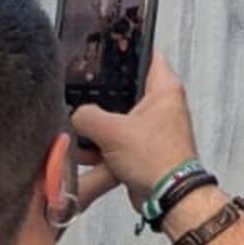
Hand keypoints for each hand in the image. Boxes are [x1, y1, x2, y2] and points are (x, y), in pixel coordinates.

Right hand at [69, 55, 201, 209]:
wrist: (167, 195)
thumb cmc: (154, 157)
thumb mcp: (113, 131)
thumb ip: (87, 116)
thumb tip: (76, 115)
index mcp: (164, 89)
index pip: (147, 56)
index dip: (126, 50)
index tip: (103, 49)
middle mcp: (160, 105)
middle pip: (123, 91)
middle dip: (100, 98)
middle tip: (77, 95)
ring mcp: (151, 127)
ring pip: (116, 119)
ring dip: (97, 128)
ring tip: (77, 132)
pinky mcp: (142, 148)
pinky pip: (116, 142)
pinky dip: (101, 148)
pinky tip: (84, 154)